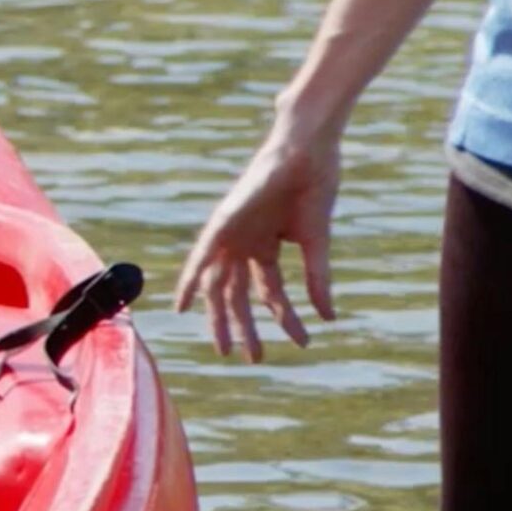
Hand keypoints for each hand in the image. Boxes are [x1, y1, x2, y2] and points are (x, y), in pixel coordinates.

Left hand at [174, 125, 340, 361]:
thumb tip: (328, 317)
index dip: (287, 318)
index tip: (304, 341)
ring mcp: (232, 235)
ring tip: (226, 349)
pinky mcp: (223, 223)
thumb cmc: (315, 188)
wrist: (307, 152)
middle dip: (246, 327)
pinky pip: (200, 256)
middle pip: (240, 295)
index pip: (273, 292)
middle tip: (253, 358)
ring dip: (221, 317)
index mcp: (268, 247)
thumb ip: (318, 280)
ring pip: (220, 284)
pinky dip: (190, 280)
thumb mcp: (317, 243)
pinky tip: (183, 305)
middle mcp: (245, 244)